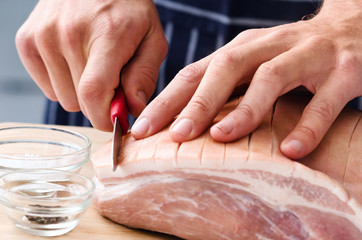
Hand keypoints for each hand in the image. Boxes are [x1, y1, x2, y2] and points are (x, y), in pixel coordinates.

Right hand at [16, 0, 167, 130]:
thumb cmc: (128, 9)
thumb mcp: (152, 38)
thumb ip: (145, 75)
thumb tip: (132, 108)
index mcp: (106, 35)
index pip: (94, 92)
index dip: (103, 117)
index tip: (114, 122)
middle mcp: (69, 34)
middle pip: (79, 100)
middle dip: (99, 101)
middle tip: (112, 82)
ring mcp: (43, 36)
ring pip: (63, 98)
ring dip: (81, 92)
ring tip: (93, 66)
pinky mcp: (28, 40)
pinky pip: (47, 87)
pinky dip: (64, 83)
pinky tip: (76, 62)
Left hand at [131, 0, 361, 158]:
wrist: (349, 28)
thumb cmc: (289, 55)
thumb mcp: (251, 64)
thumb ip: (224, 88)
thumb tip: (182, 122)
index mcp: (240, 49)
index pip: (195, 72)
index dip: (167, 100)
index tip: (142, 129)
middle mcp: (268, 48)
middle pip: (225, 70)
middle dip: (197, 104)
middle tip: (176, 136)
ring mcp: (305, 57)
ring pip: (269, 78)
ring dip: (244, 109)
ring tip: (222, 136)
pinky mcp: (341, 72)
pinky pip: (322, 102)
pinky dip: (306, 126)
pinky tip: (290, 150)